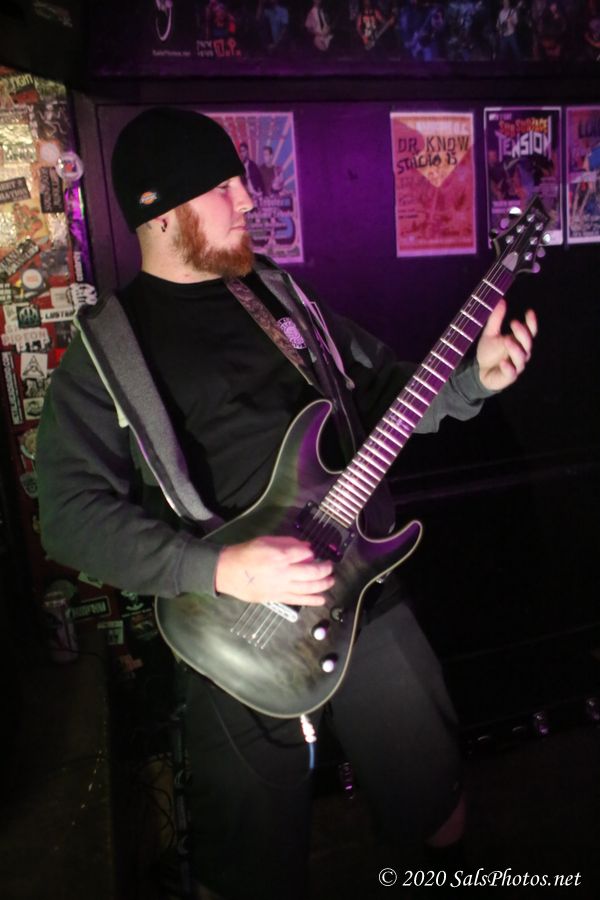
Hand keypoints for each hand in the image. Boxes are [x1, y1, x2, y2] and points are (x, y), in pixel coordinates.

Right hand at [215, 536, 332, 605]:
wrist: (228, 572)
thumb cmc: (246, 553)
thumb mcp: (266, 540)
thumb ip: (287, 542)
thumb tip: (306, 547)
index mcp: (280, 555)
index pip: (304, 553)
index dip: (312, 552)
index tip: (315, 552)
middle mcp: (284, 572)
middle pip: (312, 572)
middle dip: (325, 569)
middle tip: (330, 567)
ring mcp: (282, 587)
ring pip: (308, 588)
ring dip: (323, 585)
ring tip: (331, 581)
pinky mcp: (278, 598)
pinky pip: (299, 600)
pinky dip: (312, 600)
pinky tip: (322, 599)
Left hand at [476, 298, 537, 391]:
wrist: (479, 372)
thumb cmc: (489, 352)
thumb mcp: (490, 333)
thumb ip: (496, 319)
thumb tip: (501, 300)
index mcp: (519, 341)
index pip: (530, 331)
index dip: (531, 322)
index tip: (529, 312)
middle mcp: (521, 353)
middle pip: (528, 343)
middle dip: (523, 333)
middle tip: (514, 323)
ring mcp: (516, 365)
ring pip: (522, 357)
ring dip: (516, 349)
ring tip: (507, 340)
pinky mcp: (508, 376)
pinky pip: (511, 373)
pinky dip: (508, 367)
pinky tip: (503, 362)